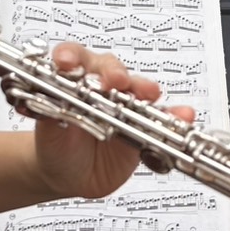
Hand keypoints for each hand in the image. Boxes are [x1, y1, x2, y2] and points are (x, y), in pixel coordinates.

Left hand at [31, 43, 195, 200]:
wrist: (68, 175)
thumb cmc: (55, 145)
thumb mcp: (47, 133)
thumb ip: (49, 116)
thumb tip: (47, 107)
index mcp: (73, 80)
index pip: (73, 58)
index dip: (71, 56)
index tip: (68, 63)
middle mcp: (101, 86)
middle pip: (110, 68)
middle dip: (113, 72)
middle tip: (115, 81)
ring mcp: (124, 105)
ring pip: (138, 89)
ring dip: (146, 87)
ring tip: (151, 94)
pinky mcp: (142, 125)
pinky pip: (160, 118)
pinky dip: (173, 115)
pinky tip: (182, 115)